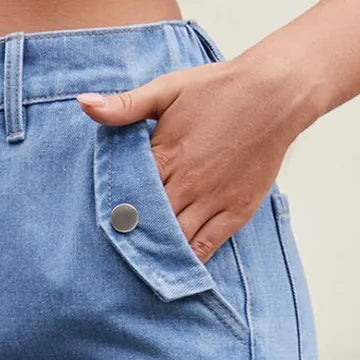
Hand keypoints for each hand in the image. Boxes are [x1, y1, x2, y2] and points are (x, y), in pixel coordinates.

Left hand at [76, 52, 309, 262]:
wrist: (275, 93)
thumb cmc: (219, 89)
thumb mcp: (168, 89)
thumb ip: (125, 105)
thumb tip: (84, 104)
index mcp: (165, 155)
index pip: (127, 194)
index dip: (111, 211)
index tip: (96, 224)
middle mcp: (186, 183)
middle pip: (148, 222)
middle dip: (130, 237)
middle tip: (109, 255)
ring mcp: (212, 200)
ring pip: (175, 238)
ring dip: (155, 252)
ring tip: (135, 268)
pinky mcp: (236, 211)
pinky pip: (207, 245)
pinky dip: (189, 260)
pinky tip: (174, 270)